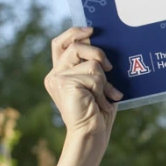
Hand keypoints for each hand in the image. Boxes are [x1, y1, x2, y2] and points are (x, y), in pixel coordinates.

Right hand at [44, 26, 122, 165]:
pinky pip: (94, 74)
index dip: (74, 32)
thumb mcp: (98, 84)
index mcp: (60, 73)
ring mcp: (57, 78)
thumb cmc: (98, 112)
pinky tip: (100, 102)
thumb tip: (105, 47)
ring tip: (104, 96)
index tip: (92, 30)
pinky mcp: (63, 83)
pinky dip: (102, 88)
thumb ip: (95, 66)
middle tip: (110, 69)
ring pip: (91, 62)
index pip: (61, 43)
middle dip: (98, 53)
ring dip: (103, 80)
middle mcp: (55, 74)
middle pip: (76, 46)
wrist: (92, 134)